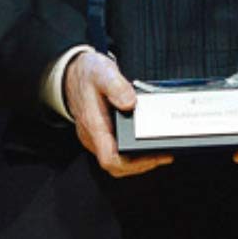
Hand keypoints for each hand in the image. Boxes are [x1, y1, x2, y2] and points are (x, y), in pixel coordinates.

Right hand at [61, 50, 166, 178]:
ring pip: (118, 161)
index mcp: (94, 126)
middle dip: (142, 164)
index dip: (133, 164)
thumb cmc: (87, 73)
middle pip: (117, 166)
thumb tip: (130, 103)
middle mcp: (93, 136)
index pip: (110, 159)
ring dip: (139, 161)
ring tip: (160, 152)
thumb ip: (116, 86)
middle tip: (164, 155)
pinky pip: (117, 152)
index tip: (154, 157)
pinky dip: (134, 152)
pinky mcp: (101, 134)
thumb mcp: (102, 72)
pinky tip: (147, 143)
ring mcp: (97, 137)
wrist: (73, 72)